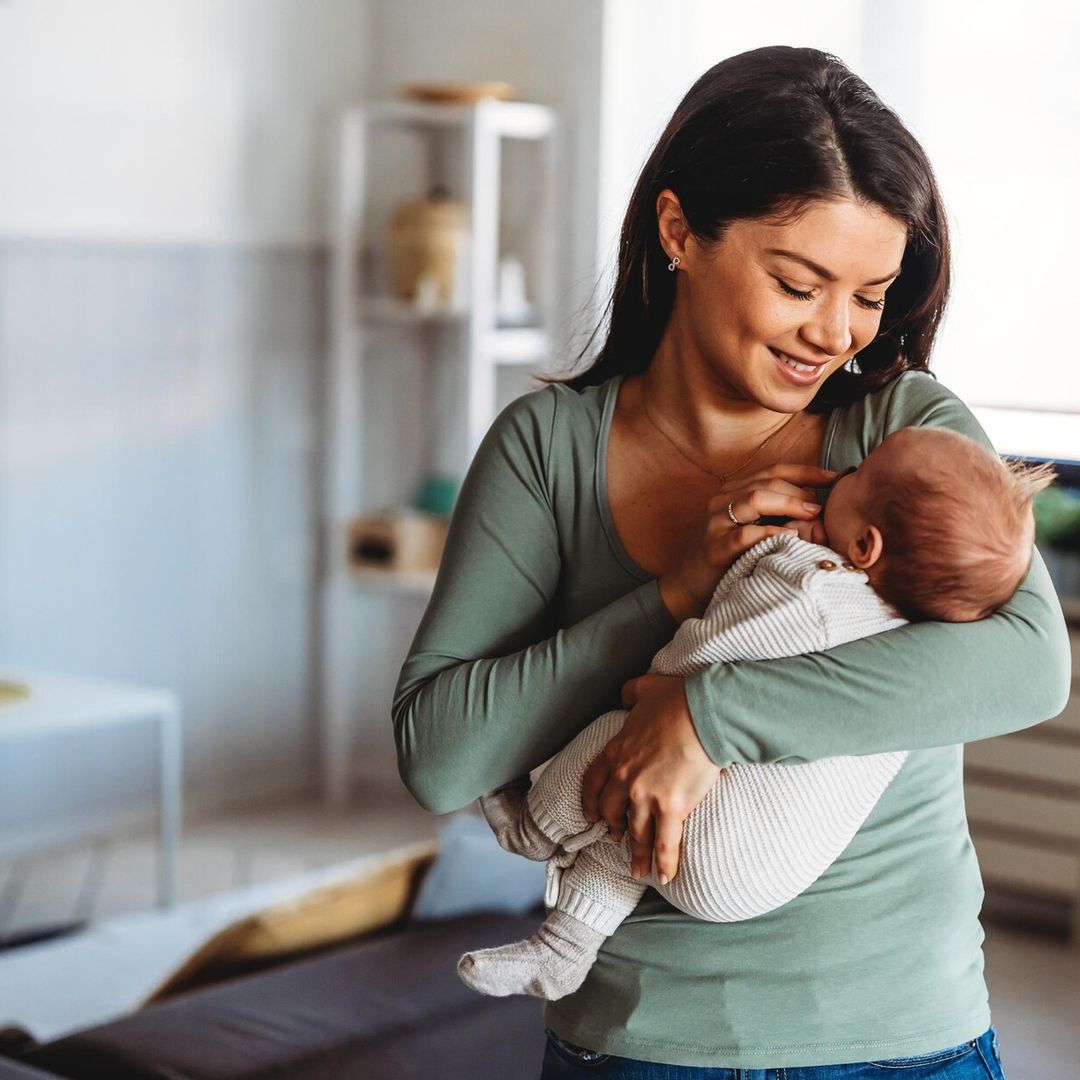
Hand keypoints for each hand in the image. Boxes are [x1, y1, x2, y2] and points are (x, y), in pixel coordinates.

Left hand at [581, 673, 722, 883]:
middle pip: (610, 811)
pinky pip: (664, 843)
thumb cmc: (678, 700)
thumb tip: (625, 696)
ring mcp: (645, 796)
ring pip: (636, 833)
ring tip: (637, 870)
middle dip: (613, 827)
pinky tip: (666, 876)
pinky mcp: (671, 808)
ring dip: (635, 854)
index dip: (590, 801)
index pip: (593, 781)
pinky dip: (664, 862)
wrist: (704, 714)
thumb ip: (630, 693)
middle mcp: (625, 778)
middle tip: (617, 837)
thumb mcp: (645, 689)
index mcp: (617, 751)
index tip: (591, 815)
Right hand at [658, 463, 836, 620]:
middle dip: (800, 491)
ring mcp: (716, 523)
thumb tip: (819, 509)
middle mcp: (722, 501)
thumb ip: (777, 515)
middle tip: (822, 507)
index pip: (773, 471)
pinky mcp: (714, 547)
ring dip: (789, 504)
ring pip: (755, 499)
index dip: (806, 472)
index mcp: (733, 492)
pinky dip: (772, 533)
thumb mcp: (753, 528)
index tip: (835, 478)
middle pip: (767, 482)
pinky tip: (791, 538)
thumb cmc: (730, 558)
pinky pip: (746, 534)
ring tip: (811, 515)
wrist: (689, 587)